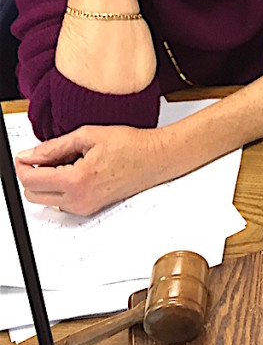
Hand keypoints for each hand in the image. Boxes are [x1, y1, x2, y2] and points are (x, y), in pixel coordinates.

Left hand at [14, 125, 164, 215]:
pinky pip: (63, 201)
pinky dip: (62, 187)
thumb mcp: (88, 136)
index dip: (23, 164)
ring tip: (70, 161)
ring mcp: (85, 207)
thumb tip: (29, 154)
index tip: (26, 155)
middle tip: (48, 156)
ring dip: (48, 182)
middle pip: (33, 194)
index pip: (30, 179)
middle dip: (33, 175)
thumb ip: (53, 147)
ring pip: (46, 199)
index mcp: (76, 180)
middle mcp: (79, 200)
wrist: (156, 158)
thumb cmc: (131, 145)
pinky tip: (79, 169)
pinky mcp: (90, 208)